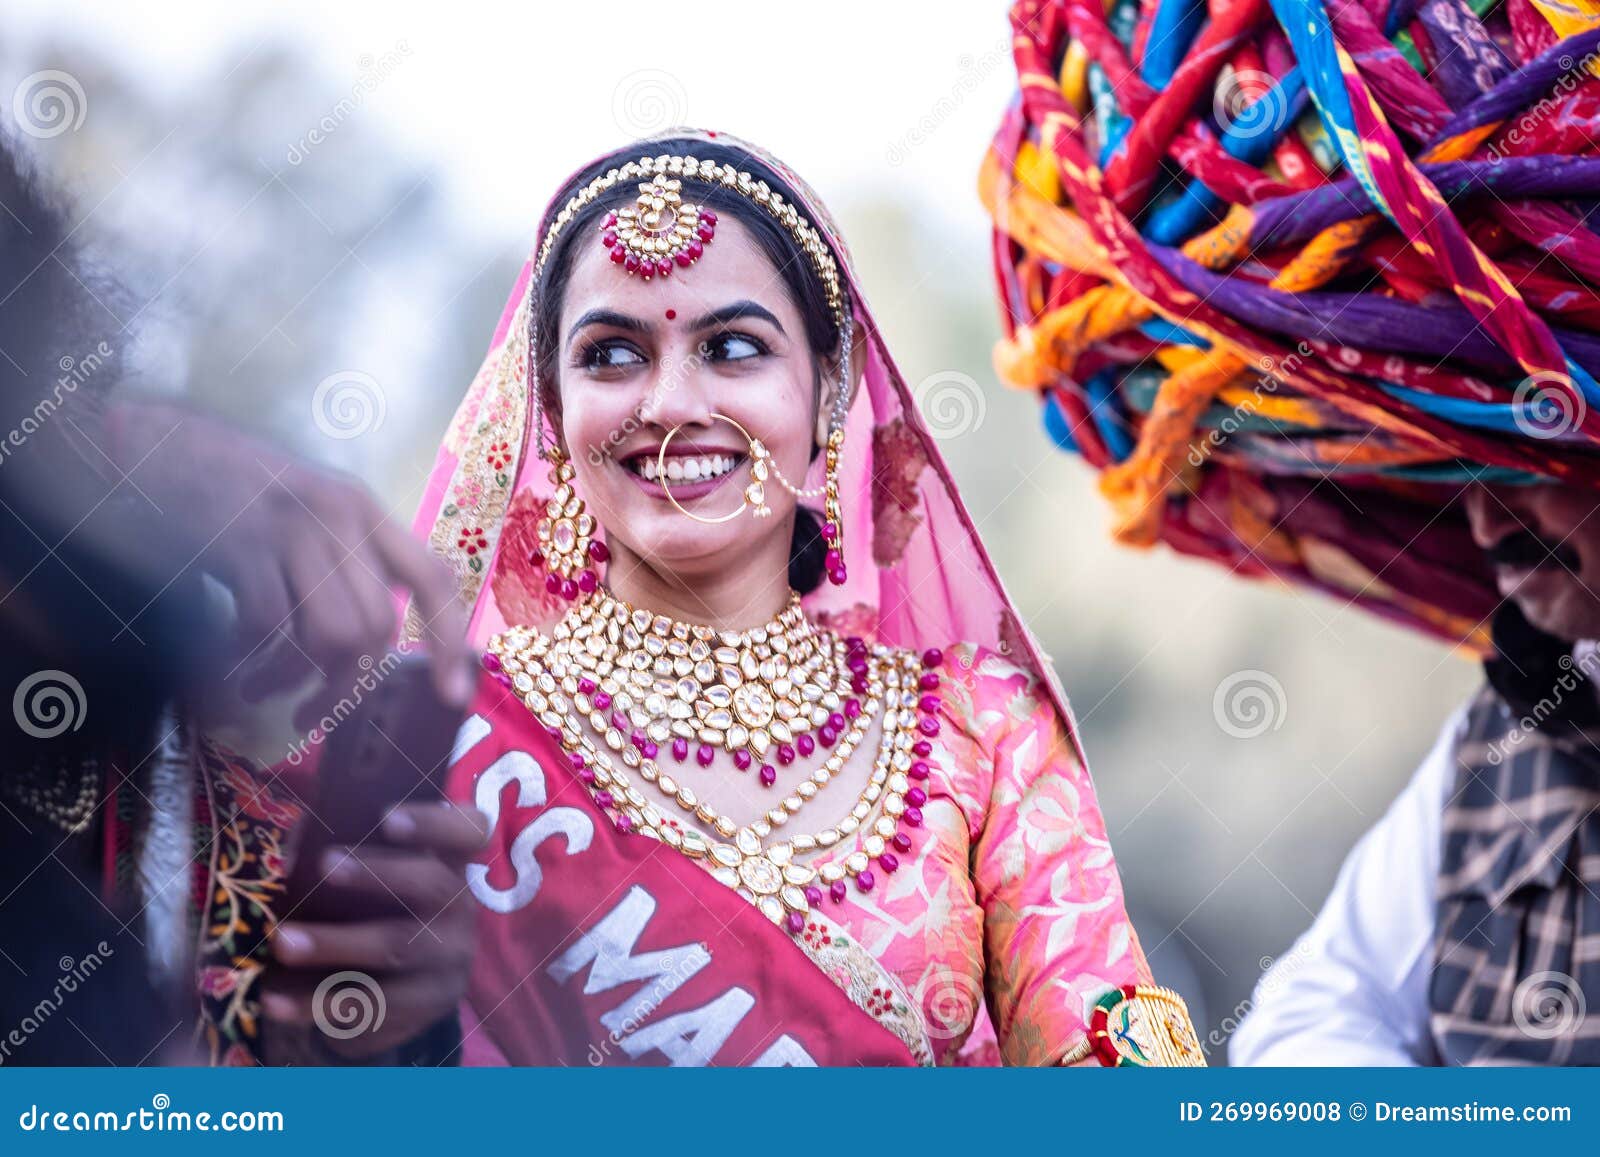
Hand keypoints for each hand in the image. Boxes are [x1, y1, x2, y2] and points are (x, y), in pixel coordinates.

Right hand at [105, 397, 475, 726]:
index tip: (453, 695)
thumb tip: (373, 649)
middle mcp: (341, 516)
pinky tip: (236, 669)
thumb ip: (352, 565)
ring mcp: (293, 528)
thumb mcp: (315, 515)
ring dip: (298, 683)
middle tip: (315, 712)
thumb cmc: (242, 496)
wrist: (163, 446)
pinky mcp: (242, 545)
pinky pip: (269, 629)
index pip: (433, 579)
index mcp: (367, 512)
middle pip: (378, 626)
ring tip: (265, 692)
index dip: (450, 640)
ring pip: (332, 635)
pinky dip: (255, 663)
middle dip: (348, 685)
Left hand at [259, 801, 488, 1061]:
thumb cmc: (375, 916)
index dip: (433, 822)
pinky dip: (319, 1002)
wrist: (397, 996)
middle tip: (324, 863)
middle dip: (376, 873)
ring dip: (336, 943)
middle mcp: (459, 906)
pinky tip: (276, 1000)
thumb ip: (340, 856)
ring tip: (283, 942)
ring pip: (398, 948)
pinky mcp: (430, 1005)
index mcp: (449, 862)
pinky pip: (374, 1004)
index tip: (386, 818)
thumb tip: (289, 853)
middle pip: (431, 883)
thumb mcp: (369, 882)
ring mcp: (451, 958)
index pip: (469, 830)